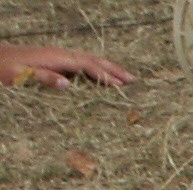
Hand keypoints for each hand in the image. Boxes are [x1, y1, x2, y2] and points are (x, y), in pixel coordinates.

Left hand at [0, 43, 133, 86]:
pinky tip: (103, 76)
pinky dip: (97, 68)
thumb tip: (67, 83)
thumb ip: (43, 78)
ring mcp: (58, 56)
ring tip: (125, 78)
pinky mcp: (56, 60)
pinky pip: (82, 63)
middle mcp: (59, 54)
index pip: (86, 65)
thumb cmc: (4, 69)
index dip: (103, 75)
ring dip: (108, 68)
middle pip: (92, 59)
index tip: (120, 86)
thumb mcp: (20, 76)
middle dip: (113, 69)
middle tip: (133, 80)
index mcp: (55, 58)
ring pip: (89, 59)